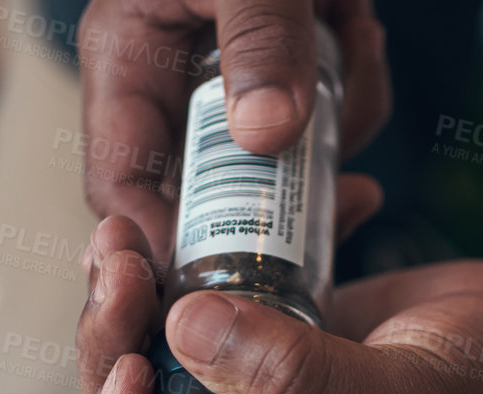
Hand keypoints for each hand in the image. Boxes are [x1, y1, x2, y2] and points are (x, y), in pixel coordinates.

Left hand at [75, 217, 482, 393]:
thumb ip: (298, 383)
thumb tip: (183, 327)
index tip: (132, 366)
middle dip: (114, 339)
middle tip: (119, 260)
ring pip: (158, 355)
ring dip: (135, 292)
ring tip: (131, 232)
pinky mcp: (276, 345)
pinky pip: (207, 307)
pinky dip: (200, 255)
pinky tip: (223, 207)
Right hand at [79, 0, 390, 265]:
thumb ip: (258, 37)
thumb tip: (268, 138)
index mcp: (127, 60)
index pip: (123, 190)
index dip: (166, 248)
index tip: (229, 279)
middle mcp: (172, 85)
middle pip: (214, 196)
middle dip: (287, 189)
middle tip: (349, 188)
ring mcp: (231, 86)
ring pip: (284, 163)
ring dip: (338, 117)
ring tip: (351, 35)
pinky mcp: (285, 79)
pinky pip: (324, 122)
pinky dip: (357, 85)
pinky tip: (358, 25)